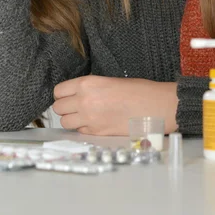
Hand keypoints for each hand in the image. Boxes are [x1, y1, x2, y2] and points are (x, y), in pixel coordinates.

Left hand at [52, 76, 178, 135]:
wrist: (156, 107)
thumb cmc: (138, 90)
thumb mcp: (108, 81)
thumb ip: (89, 88)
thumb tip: (76, 95)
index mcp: (87, 83)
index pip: (58, 91)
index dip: (63, 94)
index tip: (68, 96)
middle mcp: (84, 101)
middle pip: (58, 108)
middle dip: (65, 108)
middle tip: (76, 107)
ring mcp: (89, 119)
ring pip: (65, 122)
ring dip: (72, 120)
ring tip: (84, 116)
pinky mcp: (97, 133)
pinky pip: (79, 132)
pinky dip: (84, 129)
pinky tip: (95, 123)